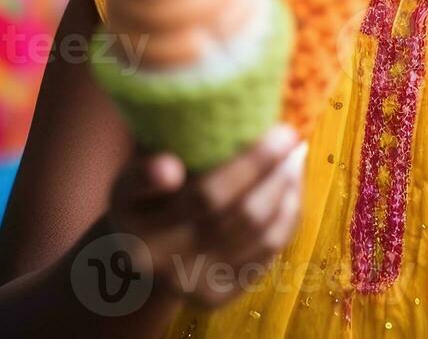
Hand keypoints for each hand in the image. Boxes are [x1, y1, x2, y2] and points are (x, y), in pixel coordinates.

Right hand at [106, 125, 305, 307]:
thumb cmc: (148, 200)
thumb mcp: (132, 179)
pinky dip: (287, 212)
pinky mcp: (220, 295)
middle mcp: (160, 261)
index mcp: (134, 224)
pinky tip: (291, 185)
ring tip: (294, 155)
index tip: (211, 152)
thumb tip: (172, 168)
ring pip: (254, 229)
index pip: (160, 193)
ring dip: (282, 187)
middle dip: (260, 165)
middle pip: (220, 206)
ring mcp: (192, 283)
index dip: (186, 177)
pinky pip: (267, 249)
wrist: (149, 259)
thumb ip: (148, 169)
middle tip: (286, 133)